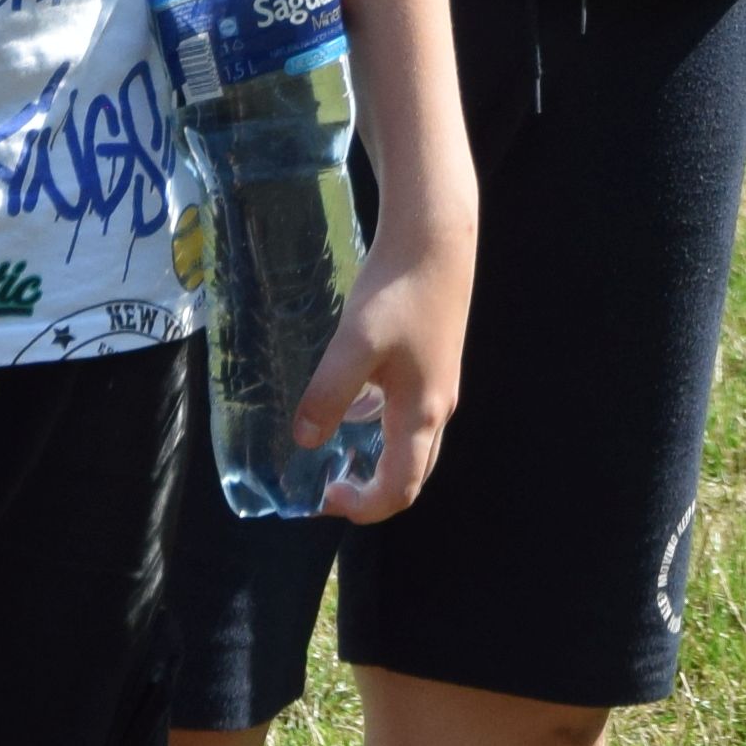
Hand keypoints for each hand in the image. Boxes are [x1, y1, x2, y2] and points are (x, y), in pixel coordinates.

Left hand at [296, 210, 471, 525]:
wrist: (436, 238)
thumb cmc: (398, 291)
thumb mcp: (354, 345)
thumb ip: (328, 395)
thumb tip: (305, 441)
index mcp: (421, 413)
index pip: (400, 489)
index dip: (363, 506)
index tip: (323, 496)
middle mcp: (438, 406)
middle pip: (413, 474)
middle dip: (373, 492)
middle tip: (329, 483)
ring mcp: (440, 383)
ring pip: (414, 444)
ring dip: (379, 461)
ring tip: (336, 449)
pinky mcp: (434, 360)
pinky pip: (411, 414)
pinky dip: (383, 429)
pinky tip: (353, 399)